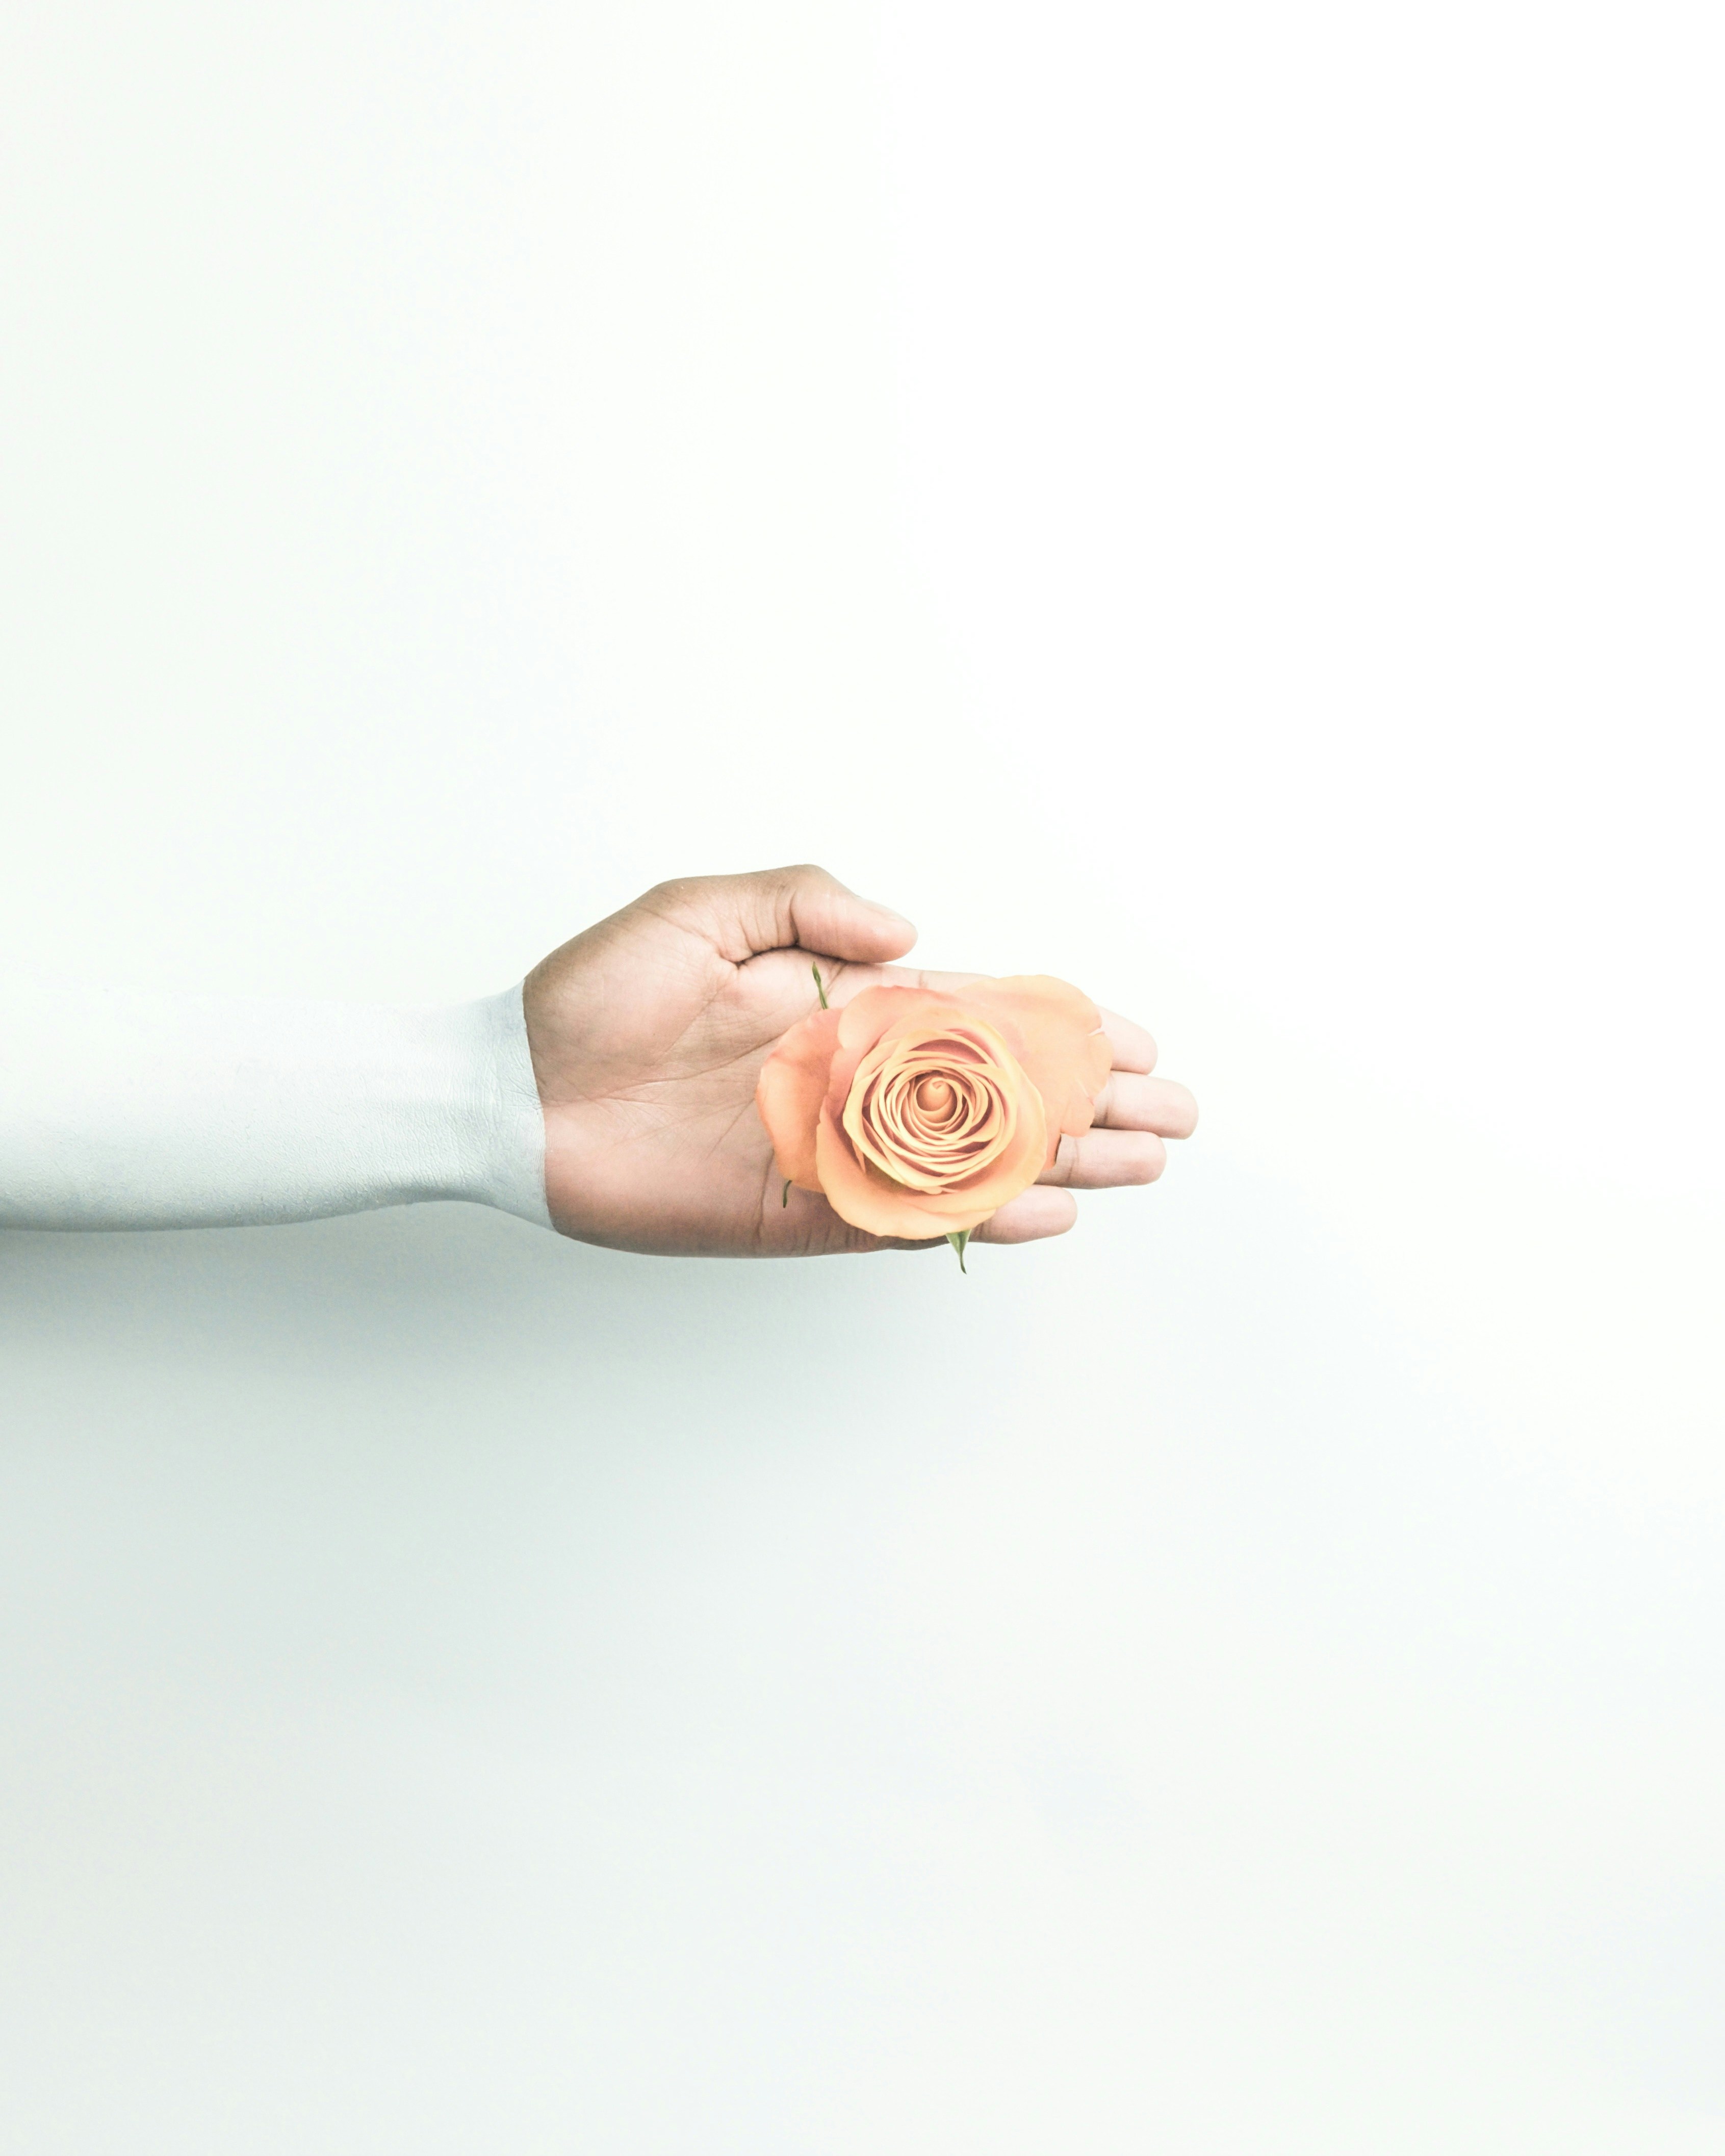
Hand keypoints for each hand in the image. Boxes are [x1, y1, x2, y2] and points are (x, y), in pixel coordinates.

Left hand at [523, 866, 1197, 1256]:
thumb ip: (806, 903)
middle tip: (1174, 1120)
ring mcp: (829, 1149)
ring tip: (1139, 1168)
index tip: (1132, 1040)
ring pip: (968, 1160)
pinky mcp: (793, 1210)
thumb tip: (912, 932)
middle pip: (995, 1093)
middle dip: (1088, 1105)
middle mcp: (848, 1079)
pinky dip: (972, 1217)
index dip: (1057, 1027)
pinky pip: (900, 1217)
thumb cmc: (592, 998)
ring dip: (1058, 1163)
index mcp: (836, 1004)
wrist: (509, 1092)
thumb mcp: (698, 911)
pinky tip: (1041, 1212)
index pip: (974, 1014)